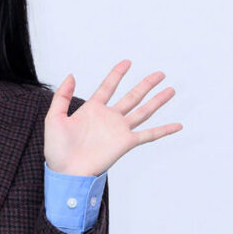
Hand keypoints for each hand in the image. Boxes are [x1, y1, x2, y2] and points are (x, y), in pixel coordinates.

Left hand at [45, 60, 182, 176]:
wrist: (65, 171)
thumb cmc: (57, 149)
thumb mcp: (55, 117)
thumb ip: (62, 96)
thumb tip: (71, 75)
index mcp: (92, 109)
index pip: (108, 87)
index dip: (117, 74)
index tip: (127, 62)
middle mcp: (109, 118)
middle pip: (132, 96)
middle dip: (146, 84)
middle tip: (160, 73)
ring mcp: (119, 130)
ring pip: (143, 111)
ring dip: (157, 100)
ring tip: (171, 90)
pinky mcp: (126, 143)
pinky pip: (149, 134)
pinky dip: (164, 130)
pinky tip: (177, 125)